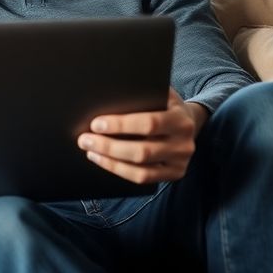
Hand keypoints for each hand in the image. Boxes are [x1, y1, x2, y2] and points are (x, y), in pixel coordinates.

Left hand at [76, 89, 205, 183]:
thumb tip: (108, 94)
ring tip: (90, 150)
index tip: (96, 124)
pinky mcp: (175, 174)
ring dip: (110, 161)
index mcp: (181, 119)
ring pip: (141, 170)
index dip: (120, 125)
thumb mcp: (159, 93)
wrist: (188, 121)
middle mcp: (184, 143)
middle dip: (108, 146)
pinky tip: (103, 160)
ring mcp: (181, 162)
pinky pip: (143, 179)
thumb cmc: (164, 104)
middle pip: (142, 151)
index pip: (150, 124)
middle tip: (85, 139)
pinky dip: (119, 171)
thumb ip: (141, 93)